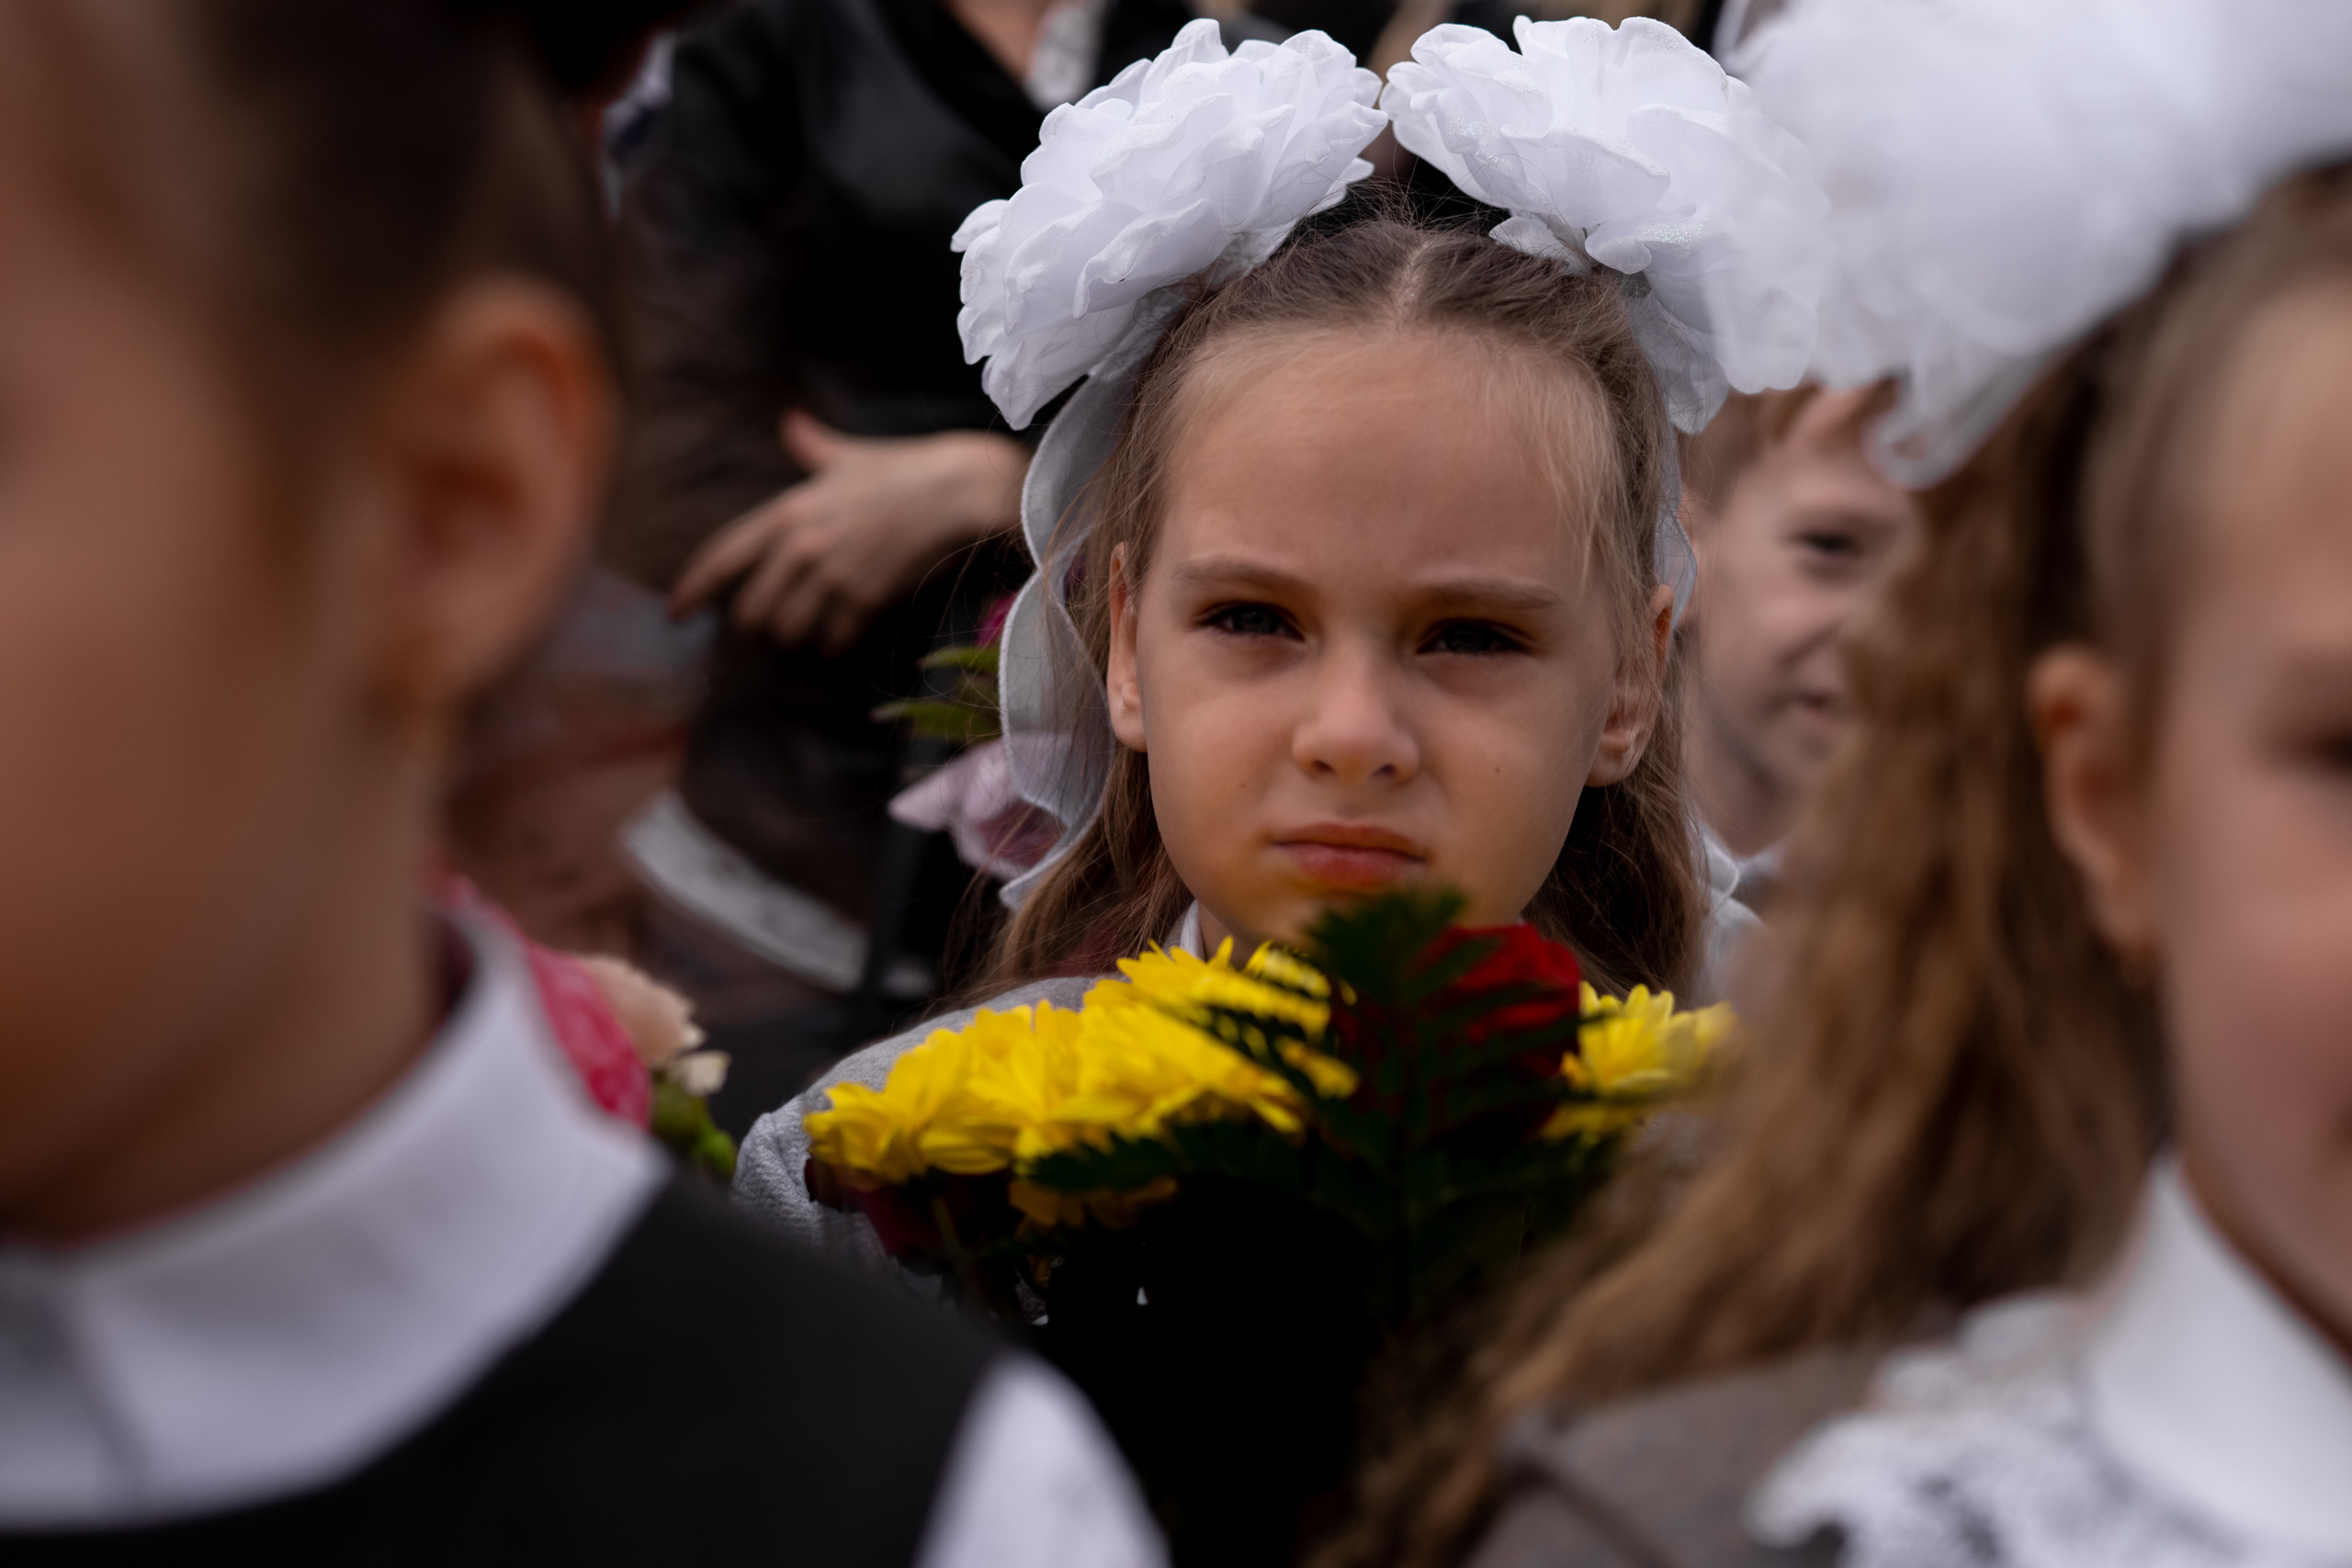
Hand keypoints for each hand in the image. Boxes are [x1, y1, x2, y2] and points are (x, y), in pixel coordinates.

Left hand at [671, 412, 1028, 651]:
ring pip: (789, 631)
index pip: (723, 554)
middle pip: (752, 610)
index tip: (676, 613)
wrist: (959, 489)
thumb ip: (812, 445)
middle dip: (759, 625)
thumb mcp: (850, 454)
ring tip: (813, 630)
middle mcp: (802, 544)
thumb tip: (791, 423)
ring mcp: (833, 574)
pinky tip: (848, 634)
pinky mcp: (865, 598)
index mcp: (789, 509)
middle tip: (776, 626)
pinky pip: (833, 640)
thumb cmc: (907, 468)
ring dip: (798, 638)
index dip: (693, 588)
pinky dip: (835, 644)